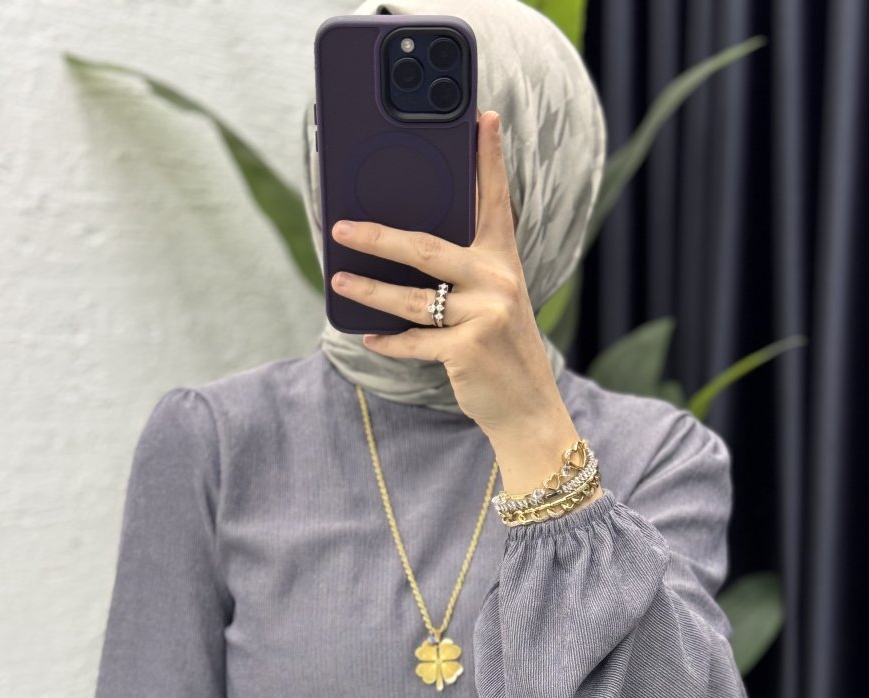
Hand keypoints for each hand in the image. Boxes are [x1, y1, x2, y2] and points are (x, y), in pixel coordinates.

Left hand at [329, 110, 595, 497]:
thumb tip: (405, 253)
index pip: (495, 201)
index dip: (488, 158)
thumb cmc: (503, 352)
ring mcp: (483, 317)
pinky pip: (414, 342)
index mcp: (504, 262)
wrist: (529, 408)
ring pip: (411, 297)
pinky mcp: (467, 351)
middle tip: (341, 227)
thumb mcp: (495, 304)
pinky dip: (389, 342)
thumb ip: (464, 276)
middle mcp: (497, 282)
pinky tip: (369, 337)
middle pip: (426, 247)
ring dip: (368, 290)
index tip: (482, 117)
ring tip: (339, 281)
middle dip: (378, 236)